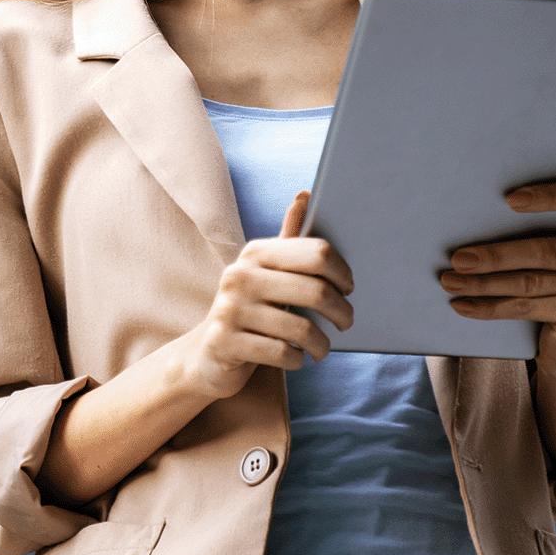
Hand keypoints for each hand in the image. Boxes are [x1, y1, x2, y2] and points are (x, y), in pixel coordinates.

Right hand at [172, 192, 354, 400]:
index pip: (317, 253)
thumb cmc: (251, 309)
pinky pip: (283, 354)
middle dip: (341, 312)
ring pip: (302, 329)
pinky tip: (296, 358)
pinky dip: (298, 360)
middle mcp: (240, 276)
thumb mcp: (267, 272)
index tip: (348, 289)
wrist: (207, 354)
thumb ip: (289, 239)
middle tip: (346, 322)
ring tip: (323, 348)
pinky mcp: (225, 343)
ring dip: (322, 344)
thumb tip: (304, 195)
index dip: (342, 273)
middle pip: (316, 291)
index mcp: (256, 253)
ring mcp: (230, 310)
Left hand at [439, 180, 555, 373]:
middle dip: (496, 254)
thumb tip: (473, 215)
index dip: (550, 196)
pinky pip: (527, 307)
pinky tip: (463, 305)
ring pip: (531, 282)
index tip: (510, 199)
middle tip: (458, 258)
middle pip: (547, 250)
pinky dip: (490, 307)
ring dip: (484, 283)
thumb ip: (539, 227)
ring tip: (450, 281)